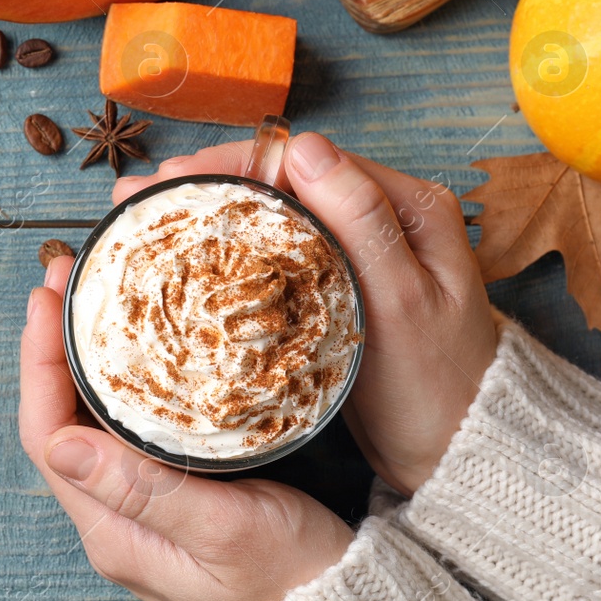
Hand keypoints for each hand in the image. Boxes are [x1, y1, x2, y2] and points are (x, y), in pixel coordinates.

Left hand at [20, 242, 354, 600]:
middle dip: (54, 344)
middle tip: (68, 275)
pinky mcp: (170, 496)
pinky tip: (138, 343)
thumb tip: (61, 447)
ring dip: (83, 355)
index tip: (47, 299)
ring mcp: (139, 509)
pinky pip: (125, 427)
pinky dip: (121, 376)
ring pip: (89, 419)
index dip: (37, 361)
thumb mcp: (226, 530)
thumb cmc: (294, 578)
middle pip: (59, 419)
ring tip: (94, 293)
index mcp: (113, 532)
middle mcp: (113, 520)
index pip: (47, 434)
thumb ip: (145, 490)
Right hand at [113, 132, 497, 494]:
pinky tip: (186, 260)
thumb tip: (304, 146)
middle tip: (138, 197)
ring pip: (274, 217)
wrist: (462, 454)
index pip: (307, 160)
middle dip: (208, 185)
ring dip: (211, 215)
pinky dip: (230, 252)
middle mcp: (384, 218)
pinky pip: (277, 255)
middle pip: (283, 182)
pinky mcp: (340, 288)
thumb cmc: (440, 387)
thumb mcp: (402, 303)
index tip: (171, 177)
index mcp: (408, 206)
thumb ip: (361, 222)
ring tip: (144, 220)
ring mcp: (360, 253)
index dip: (232, 163)